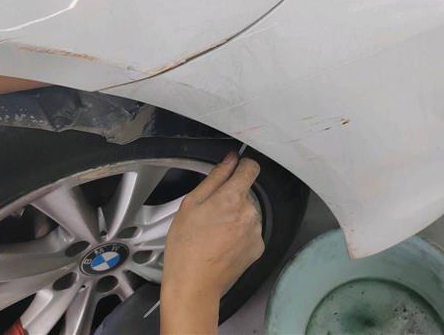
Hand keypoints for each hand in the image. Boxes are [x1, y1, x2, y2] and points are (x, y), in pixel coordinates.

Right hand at [160, 152, 263, 333]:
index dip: (241, 166)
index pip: (251, 167)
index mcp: (233, 197)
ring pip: (248, 212)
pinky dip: (240, 234)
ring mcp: (256, 231)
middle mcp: (250, 212)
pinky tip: (223, 244)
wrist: (194, 284)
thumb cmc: (186, 245)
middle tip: (210, 215)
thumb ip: (215, 177)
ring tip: (214, 233)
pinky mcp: (258, 247)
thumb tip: (231, 158)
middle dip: (231, 198)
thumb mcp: (191, 204)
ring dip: (236, 216)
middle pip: (246, 192)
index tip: (233, 171)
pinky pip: (251, 231)